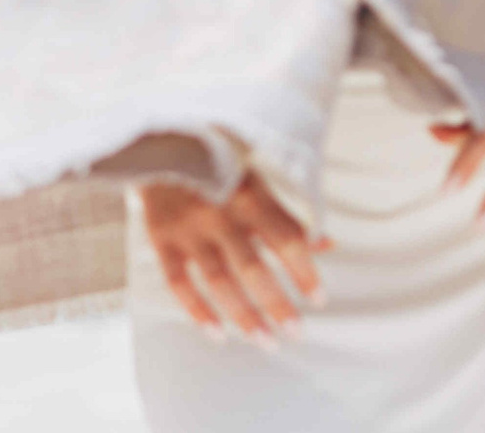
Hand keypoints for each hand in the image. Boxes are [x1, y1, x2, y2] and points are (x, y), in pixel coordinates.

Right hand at [139, 171, 326, 339]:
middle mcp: (219, 214)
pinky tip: (217, 333)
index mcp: (249, 195)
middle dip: (277, 305)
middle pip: (253, 269)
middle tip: (296, 333)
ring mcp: (188, 229)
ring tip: (265, 341)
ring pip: (219, 282)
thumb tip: (326, 245)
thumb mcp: (257, 178)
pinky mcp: (162, 238)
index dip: (304, 271)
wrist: (158, 142)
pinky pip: (179, 282)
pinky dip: (197, 310)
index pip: (285, 239)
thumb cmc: (217, 162)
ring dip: (244, 316)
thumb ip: (288, 214)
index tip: (318, 299)